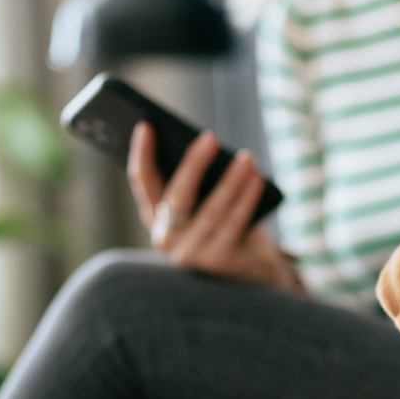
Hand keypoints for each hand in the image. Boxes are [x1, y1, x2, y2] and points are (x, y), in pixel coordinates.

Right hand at [126, 122, 301, 290]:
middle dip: (193, 165)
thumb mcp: (210, 203)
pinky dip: (247, 199)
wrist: (254, 273)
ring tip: (247, 158)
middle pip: (177, 198)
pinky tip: (257, 180)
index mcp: (158, 218)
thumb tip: (208, 148)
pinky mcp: (219, 263)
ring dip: (231, 180)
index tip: (146, 125)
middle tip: (210, 137)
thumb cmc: (229, 228)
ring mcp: (192, 255)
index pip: (143, 183)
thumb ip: (201, 183)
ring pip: (211, 211)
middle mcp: (167, 239)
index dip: (142, 154)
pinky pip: (234, 225)